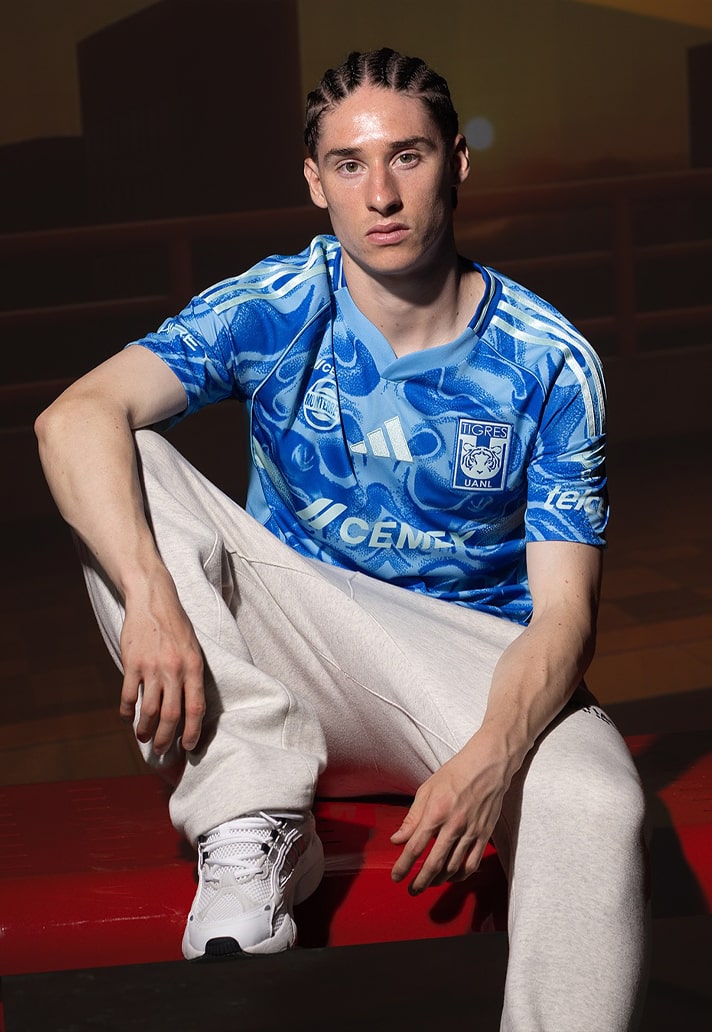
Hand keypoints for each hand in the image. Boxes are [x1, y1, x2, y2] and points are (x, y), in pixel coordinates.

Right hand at [118, 567, 204, 755]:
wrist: (153, 600)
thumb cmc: (176, 627)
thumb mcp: (193, 649)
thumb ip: (192, 676)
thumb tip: (189, 708)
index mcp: (194, 666)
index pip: (196, 707)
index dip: (193, 731)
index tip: (189, 746)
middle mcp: (175, 669)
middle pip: (171, 715)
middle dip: (167, 738)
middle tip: (163, 749)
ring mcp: (152, 667)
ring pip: (149, 710)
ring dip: (146, 729)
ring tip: (144, 737)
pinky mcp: (132, 663)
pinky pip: (128, 696)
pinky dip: (126, 712)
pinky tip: (127, 718)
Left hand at [390, 734, 509, 893]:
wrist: (486, 767)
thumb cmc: (454, 774)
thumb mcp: (426, 790)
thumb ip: (412, 817)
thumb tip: (398, 839)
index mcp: (436, 812)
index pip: (415, 847)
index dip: (403, 865)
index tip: (396, 876)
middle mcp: (453, 825)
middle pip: (434, 863)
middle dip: (420, 881)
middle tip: (411, 889)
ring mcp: (471, 832)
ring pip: (453, 867)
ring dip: (438, 880)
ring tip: (428, 884)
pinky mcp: (484, 835)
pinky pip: (472, 863)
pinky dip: (460, 875)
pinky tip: (451, 877)